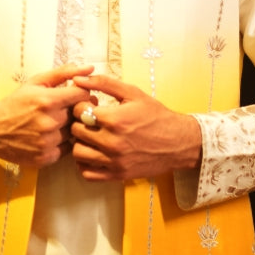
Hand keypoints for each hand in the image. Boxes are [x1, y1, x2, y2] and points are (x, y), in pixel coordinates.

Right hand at [0, 65, 92, 167]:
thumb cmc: (17, 103)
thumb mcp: (36, 82)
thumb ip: (64, 73)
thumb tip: (90, 68)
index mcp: (48, 101)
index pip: (83, 95)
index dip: (82, 94)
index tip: (75, 95)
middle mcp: (50, 122)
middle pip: (80, 114)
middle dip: (75, 110)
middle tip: (64, 109)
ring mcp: (48, 142)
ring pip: (74, 132)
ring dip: (69, 127)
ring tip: (55, 123)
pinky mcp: (46, 158)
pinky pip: (67, 149)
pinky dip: (62, 142)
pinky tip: (51, 136)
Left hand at [71, 73, 201, 181]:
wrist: (178, 142)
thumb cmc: (156, 116)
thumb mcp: (133, 93)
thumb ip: (104, 83)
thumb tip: (77, 79)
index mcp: (114, 119)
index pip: (78, 111)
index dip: (80, 105)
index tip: (89, 105)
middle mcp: (111, 142)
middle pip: (76, 131)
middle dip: (79, 122)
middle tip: (89, 121)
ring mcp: (114, 161)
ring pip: (78, 153)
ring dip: (80, 143)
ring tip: (91, 137)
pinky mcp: (117, 174)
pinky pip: (87, 173)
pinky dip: (85, 163)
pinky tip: (94, 153)